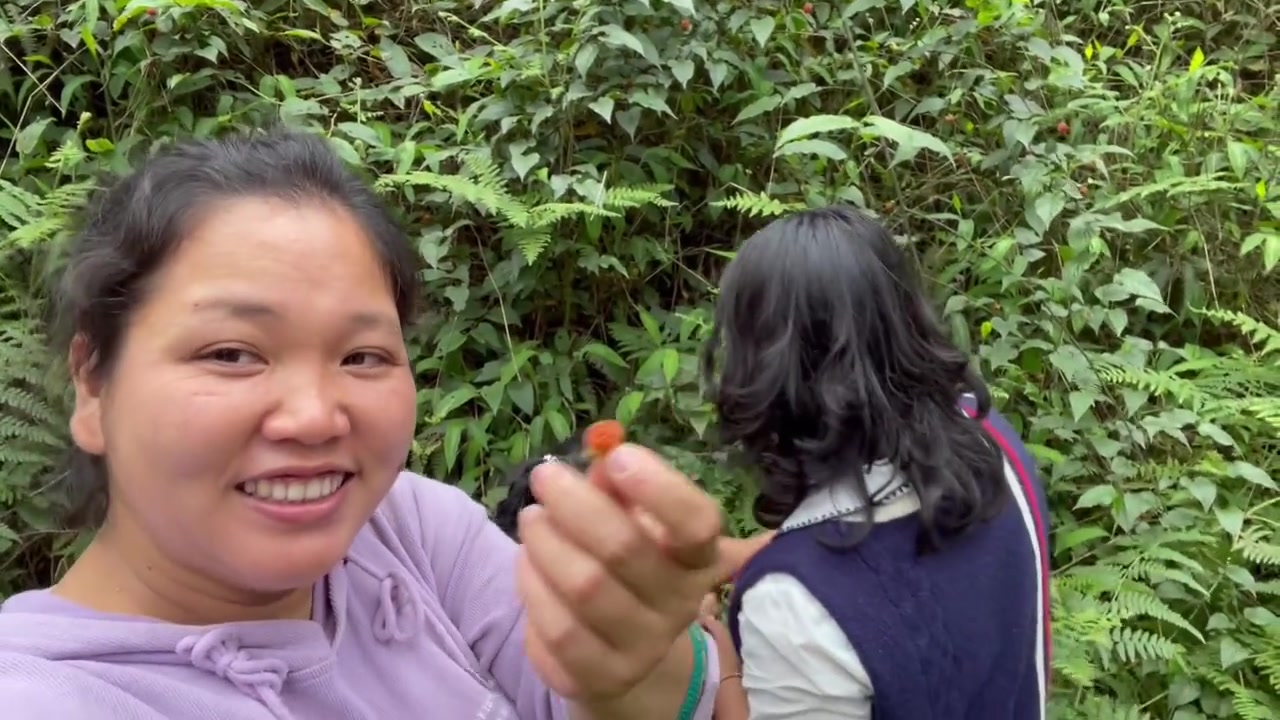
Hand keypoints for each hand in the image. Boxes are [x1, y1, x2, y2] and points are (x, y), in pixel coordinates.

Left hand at [517, 443, 727, 704]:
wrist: (623, 646)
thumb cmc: (631, 563)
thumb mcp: (636, 520)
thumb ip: (620, 488)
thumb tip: (599, 457)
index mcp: (697, 558)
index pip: (697, 524)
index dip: (660, 487)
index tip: (618, 455)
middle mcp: (677, 606)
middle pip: (624, 550)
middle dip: (574, 504)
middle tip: (544, 476)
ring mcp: (640, 649)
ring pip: (582, 590)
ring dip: (544, 545)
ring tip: (531, 520)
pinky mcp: (599, 678)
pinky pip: (554, 633)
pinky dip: (532, 590)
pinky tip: (529, 567)